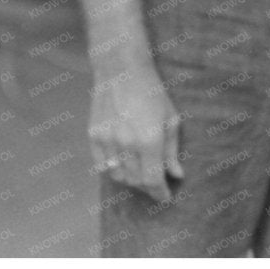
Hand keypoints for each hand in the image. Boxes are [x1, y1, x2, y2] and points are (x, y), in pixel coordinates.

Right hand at [89, 65, 182, 203]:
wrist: (121, 70)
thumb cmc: (152, 92)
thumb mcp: (171, 119)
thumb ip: (172, 150)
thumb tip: (176, 175)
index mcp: (149, 140)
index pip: (153, 180)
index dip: (160, 193)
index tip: (165, 197)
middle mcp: (126, 144)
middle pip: (135, 181)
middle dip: (148, 186)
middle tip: (156, 183)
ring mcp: (107, 141)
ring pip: (118, 176)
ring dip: (131, 180)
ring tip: (141, 174)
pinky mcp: (93, 136)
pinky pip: (102, 165)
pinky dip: (113, 170)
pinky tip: (124, 166)